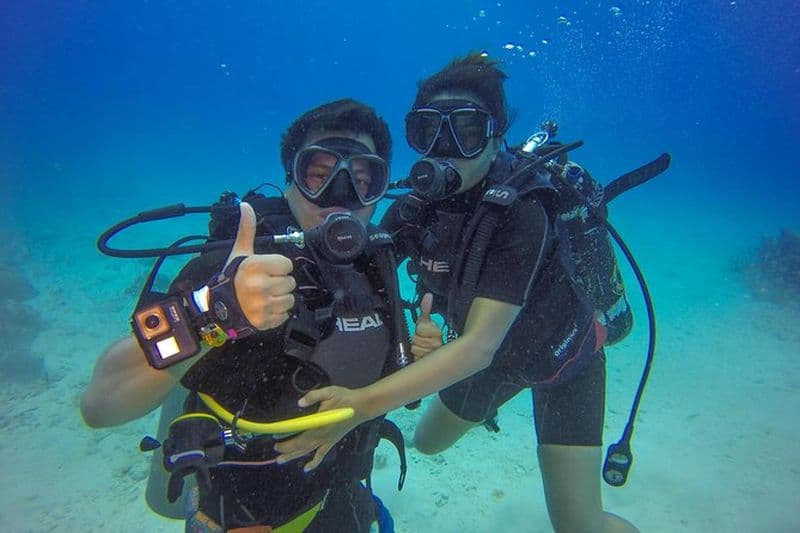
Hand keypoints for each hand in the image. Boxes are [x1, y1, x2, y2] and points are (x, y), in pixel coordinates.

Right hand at [226, 202, 295, 329]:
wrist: (218, 307)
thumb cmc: (233, 277)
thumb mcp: (240, 252)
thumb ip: (247, 229)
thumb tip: (245, 204)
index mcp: (255, 266)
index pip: (287, 264)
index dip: (279, 267)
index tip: (267, 270)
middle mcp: (259, 286)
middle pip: (290, 282)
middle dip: (280, 282)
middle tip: (265, 284)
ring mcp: (262, 306)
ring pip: (290, 299)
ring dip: (281, 298)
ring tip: (266, 296)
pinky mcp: (265, 321)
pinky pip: (285, 315)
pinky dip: (277, 313)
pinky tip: (265, 308)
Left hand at [273, 386, 367, 471]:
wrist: (362, 407)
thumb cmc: (345, 398)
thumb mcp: (329, 392)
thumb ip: (313, 396)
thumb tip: (300, 402)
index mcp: (319, 424)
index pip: (298, 433)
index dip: (286, 436)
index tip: (275, 436)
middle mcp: (321, 435)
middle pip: (300, 446)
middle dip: (286, 449)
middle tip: (275, 450)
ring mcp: (326, 440)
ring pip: (307, 451)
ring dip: (294, 456)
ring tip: (281, 460)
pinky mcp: (332, 441)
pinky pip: (321, 454)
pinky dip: (314, 462)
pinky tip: (306, 468)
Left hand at [411, 292, 442, 360]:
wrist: (442, 357)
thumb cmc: (433, 338)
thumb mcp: (428, 323)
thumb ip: (426, 309)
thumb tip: (428, 296)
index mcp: (437, 333)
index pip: (420, 328)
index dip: (420, 329)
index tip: (425, 331)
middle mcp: (437, 345)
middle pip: (415, 339)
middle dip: (417, 340)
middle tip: (424, 340)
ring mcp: (433, 356)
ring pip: (414, 349)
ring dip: (417, 349)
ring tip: (424, 349)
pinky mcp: (428, 364)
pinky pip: (416, 359)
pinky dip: (418, 358)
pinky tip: (424, 357)